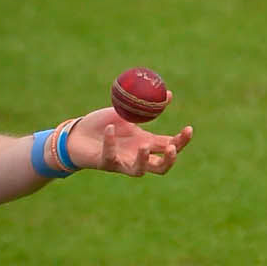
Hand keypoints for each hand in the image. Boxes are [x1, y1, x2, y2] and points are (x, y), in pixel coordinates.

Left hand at [66, 106, 193, 177]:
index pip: (169, 146)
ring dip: (144, 160)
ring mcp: (121, 162)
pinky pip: (110, 157)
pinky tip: (110, 128)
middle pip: (160, 167)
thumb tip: (169, 93)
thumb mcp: (127, 111)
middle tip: (170, 148)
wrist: (78, 134)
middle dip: (169, 159)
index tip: (189, 129)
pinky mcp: (104, 164)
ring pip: (139, 171)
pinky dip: (110, 143)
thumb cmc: (102, 124)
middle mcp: (136, 156)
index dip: (181, 141)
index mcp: (145, 143)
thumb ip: (147, 105)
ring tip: (144, 146)